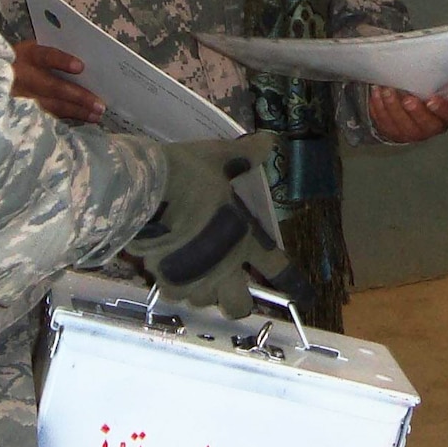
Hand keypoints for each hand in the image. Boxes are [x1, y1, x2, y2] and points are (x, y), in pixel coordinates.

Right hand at [10, 40, 103, 122]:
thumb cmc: (19, 62)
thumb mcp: (29, 52)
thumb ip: (51, 57)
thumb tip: (84, 66)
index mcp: (26, 54)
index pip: (45, 56)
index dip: (62, 61)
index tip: (81, 67)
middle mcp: (22, 76)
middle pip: (52, 87)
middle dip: (78, 96)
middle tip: (100, 105)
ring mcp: (19, 97)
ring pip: (51, 106)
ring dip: (76, 112)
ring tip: (96, 116)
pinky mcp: (19, 112)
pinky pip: (45, 118)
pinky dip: (64, 119)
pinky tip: (80, 121)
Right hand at [125, 133, 290, 318]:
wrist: (144, 192)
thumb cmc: (188, 176)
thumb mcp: (219, 158)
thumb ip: (245, 156)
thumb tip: (269, 140)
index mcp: (244, 239)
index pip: (277, 266)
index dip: (293, 282)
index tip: (304, 295)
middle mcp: (224, 267)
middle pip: (239, 306)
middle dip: (238, 302)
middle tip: (231, 289)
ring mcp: (194, 278)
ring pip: (204, 302)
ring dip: (204, 291)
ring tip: (197, 274)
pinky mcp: (165, 280)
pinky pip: (176, 294)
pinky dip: (177, 286)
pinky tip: (171, 270)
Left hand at [369, 85, 447, 143]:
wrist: (414, 108)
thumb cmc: (429, 91)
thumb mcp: (442, 84)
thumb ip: (446, 78)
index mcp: (447, 113)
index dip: (441, 108)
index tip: (431, 100)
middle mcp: (431, 126)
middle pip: (424, 125)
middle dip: (415, 112)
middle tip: (407, 99)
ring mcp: (411, 132)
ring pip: (401, 125)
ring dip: (392, 107)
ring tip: (386, 90)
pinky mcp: (393, 132)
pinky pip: (384, 123)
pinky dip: (379, 108)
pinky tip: (376, 93)